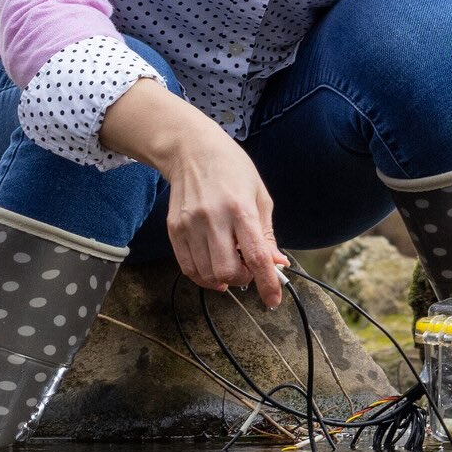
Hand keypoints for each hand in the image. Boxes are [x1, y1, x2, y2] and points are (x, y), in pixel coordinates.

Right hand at [100, 78, 287, 307]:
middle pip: (228, 271)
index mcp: (241, 209)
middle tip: (249, 270)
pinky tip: (213, 269)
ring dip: (223, 280)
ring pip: (207, 274)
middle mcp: (213, 218)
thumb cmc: (233, 170)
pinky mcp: (174, 230)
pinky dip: (203, 276)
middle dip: (243, 280)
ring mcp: (190, 225)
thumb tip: (277, 264)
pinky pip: (188, 268)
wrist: (191, 150)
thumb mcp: (259, 195)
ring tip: (232, 265)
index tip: (273, 300)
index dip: (267, 283)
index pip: (257, 256)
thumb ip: (267, 233)